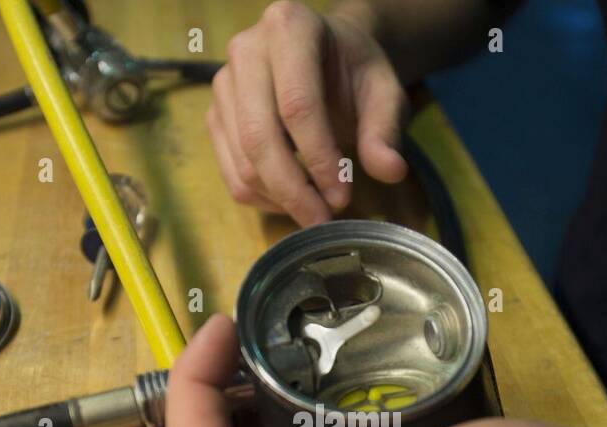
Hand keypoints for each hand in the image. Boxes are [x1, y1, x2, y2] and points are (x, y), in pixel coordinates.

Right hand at [208, 1, 408, 225]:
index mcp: (290, 28)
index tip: (342, 196)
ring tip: (315, 209)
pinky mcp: (216, 116)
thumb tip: (390, 171)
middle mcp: (246, 50)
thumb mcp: (383, 92)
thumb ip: (385, 130)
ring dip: (279, 198)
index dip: (318, 158)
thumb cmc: (354, 72)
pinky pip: (231, 172)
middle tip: (323, 219)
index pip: (297, 105)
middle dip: (292, 190)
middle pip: (259, 136)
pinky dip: (262, 198)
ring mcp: (224, 84)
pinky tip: (293, 200)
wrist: (327, 58)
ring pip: (242, 159)